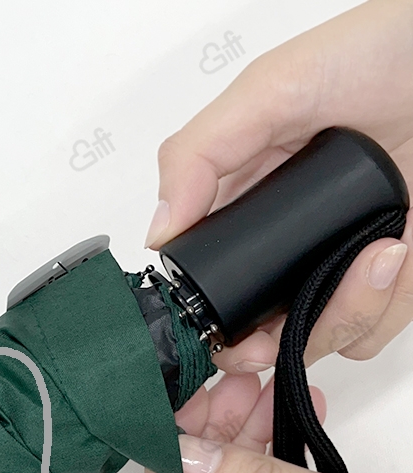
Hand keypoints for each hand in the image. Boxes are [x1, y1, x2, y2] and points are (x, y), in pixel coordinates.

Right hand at [144, 0, 412, 374]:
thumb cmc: (382, 53)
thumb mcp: (270, 89)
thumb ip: (199, 153)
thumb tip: (157, 232)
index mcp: (243, 205)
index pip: (206, 282)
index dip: (204, 320)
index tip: (217, 332)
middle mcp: (285, 242)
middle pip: (253, 329)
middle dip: (258, 345)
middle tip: (270, 340)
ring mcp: (336, 262)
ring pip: (313, 337)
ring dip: (338, 315)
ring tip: (376, 251)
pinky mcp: (392, 277)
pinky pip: (371, 331)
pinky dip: (381, 305)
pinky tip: (398, 248)